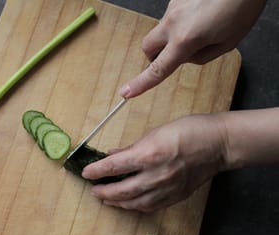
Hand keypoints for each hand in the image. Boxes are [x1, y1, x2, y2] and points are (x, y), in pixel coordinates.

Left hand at [81, 114, 228, 211]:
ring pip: (135, 203)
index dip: (97, 171)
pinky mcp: (175, 197)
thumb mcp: (155, 132)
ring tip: (107, 199)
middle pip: (121, 191)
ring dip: (117, 202)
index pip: (114, 167)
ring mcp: (166, 189)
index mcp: (149, 155)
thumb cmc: (188, 131)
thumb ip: (132, 147)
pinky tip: (128, 203)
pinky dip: (135, 205)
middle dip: (104, 192)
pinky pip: (150, 206)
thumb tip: (112, 155)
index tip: (86, 173)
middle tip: (93, 190)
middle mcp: (156, 175)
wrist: (218, 144)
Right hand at [120, 0, 265, 97]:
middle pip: (148, 47)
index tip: (125, 92)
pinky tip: (205, 12)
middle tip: (174, 55)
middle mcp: (173, 22)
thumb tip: (185, 56)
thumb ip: (200, 57)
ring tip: (204, 25)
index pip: (158, 69)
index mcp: (185, 39)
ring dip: (175, 34)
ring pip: (163, 30)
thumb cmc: (242, 7)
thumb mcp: (227, 43)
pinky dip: (184, 19)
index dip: (141, 83)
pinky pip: (174, 15)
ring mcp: (172, 6)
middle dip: (155, 55)